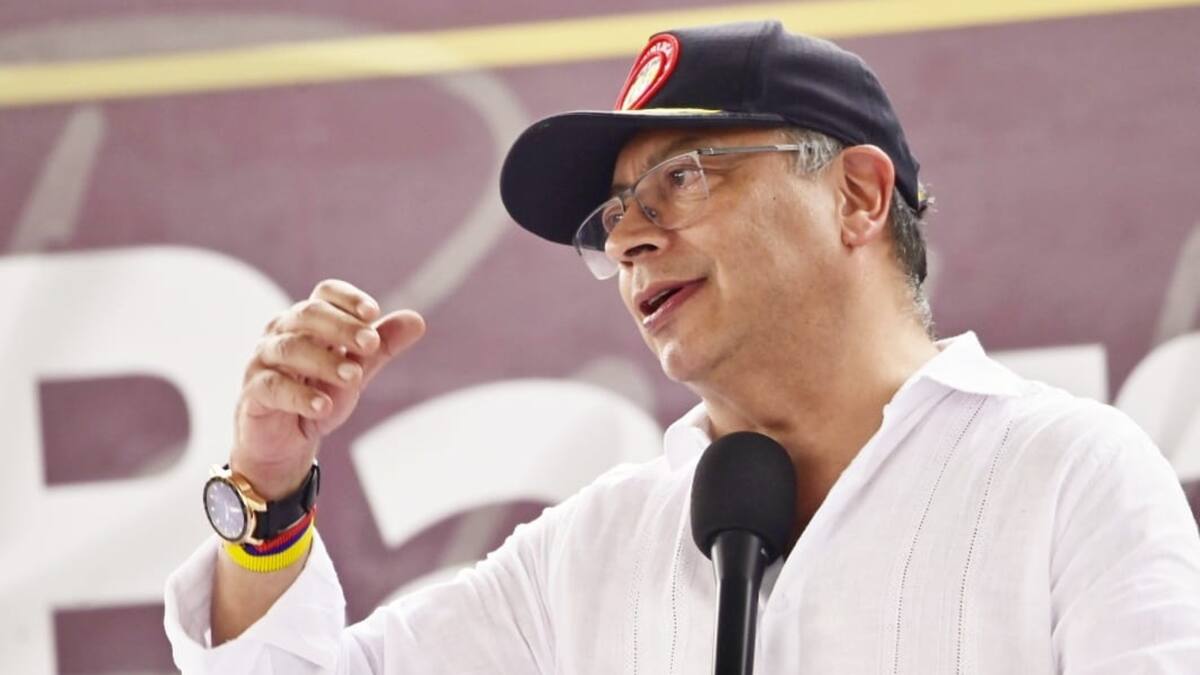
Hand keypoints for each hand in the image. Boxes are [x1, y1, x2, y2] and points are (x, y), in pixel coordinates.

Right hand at [231, 279, 425, 498]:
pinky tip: (323, 407)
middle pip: (308, 315)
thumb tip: (417, 320)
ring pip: (290, 349)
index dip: (347, 299)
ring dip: (325, 361)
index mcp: (309, 322)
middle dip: (342, 327)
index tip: (373, 313)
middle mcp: (282, 333)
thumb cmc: (319, 394)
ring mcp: (263, 361)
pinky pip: (273, 387)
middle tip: (371, 344)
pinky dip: (300, 396)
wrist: (286, 441)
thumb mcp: (357, 370)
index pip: (324, 294)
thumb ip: (382, 347)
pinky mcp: (253, 393)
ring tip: (354, 377)